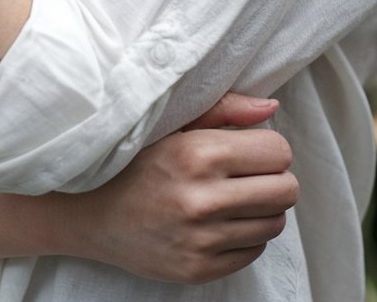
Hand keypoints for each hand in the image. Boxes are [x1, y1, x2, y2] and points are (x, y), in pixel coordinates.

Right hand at [66, 93, 298, 283]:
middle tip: (247, 172)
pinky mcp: (200, 270)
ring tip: (232, 195)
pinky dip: (245, 234)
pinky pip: (254, 251)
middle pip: (286, 190)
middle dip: (273, 177)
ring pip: (275, 223)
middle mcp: (202, 200)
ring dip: (261, 207)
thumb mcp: (172, 121)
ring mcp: (202, 241)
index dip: (268, 147)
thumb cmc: (134, 159)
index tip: (250, 147)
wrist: (90, 212)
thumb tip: (271, 106)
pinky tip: (219, 220)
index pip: (278, 152)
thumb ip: (225, 109)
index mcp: (197, 154)